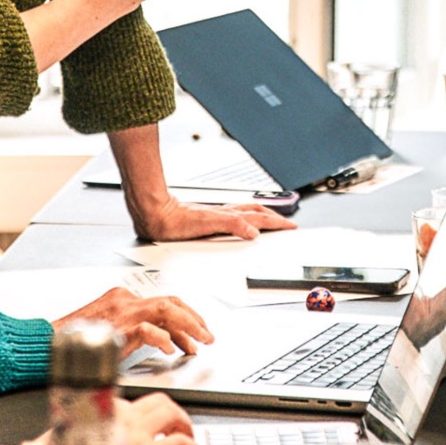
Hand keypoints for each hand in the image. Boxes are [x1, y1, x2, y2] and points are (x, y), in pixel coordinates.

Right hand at [54, 288, 212, 357]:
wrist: (48, 344)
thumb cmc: (77, 341)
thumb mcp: (114, 333)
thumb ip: (139, 332)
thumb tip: (168, 341)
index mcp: (123, 298)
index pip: (163, 303)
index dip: (184, 319)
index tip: (195, 334)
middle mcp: (125, 299)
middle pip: (170, 302)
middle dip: (193, 319)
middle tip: (207, 336)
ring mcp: (121, 311)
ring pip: (165, 309)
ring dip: (188, 325)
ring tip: (200, 341)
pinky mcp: (116, 326)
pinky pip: (147, 328)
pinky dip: (162, 337)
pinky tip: (170, 349)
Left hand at [116, 393, 198, 444]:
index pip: (180, 443)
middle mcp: (134, 428)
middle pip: (172, 414)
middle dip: (185, 424)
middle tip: (186, 436)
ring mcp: (122, 414)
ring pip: (158, 400)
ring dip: (169, 411)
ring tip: (169, 425)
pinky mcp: (110, 407)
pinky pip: (137, 400)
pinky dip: (146, 409)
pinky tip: (144, 421)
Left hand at [135, 196, 297, 243]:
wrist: (155, 214)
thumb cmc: (175, 221)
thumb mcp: (208, 225)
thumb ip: (232, 226)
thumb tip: (253, 232)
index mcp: (227, 215)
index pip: (259, 217)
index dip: (276, 222)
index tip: (290, 226)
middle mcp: (223, 214)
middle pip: (255, 211)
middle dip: (273, 217)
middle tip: (286, 222)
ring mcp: (215, 216)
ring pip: (244, 213)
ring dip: (260, 216)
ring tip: (269, 219)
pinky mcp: (206, 220)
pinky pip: (232, 219)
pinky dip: (243, 220)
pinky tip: (238, 225)